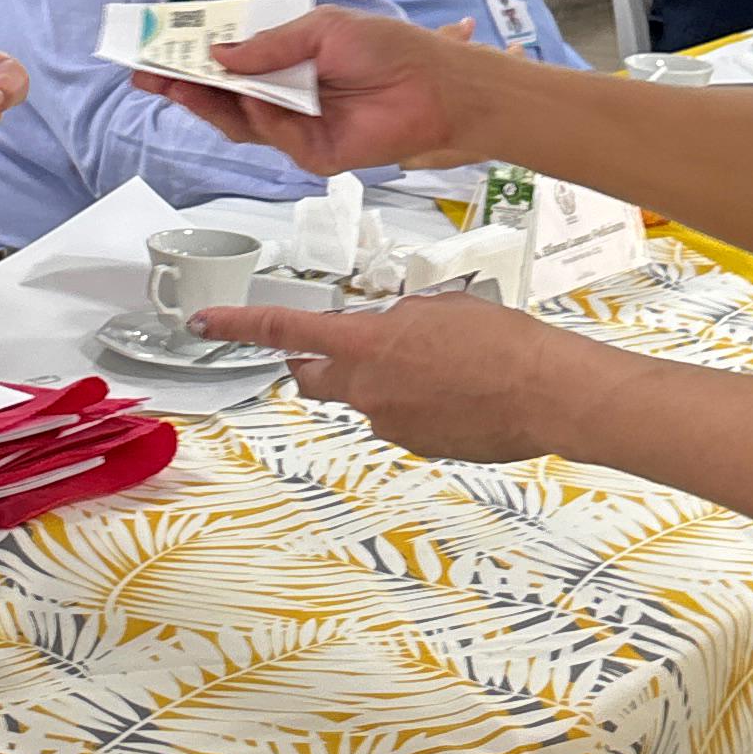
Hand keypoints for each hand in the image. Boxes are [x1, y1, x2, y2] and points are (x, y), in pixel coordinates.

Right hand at [133, 6, 487, 178]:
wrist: (438, 86)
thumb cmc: (389, 49)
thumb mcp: (321, 29)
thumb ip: (268, 46)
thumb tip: (218, 53)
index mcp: (287, 62)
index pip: (229, 65)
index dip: (192, 59)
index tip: (155, 51)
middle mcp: (287, 96)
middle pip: (223, 98)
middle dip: (184, 86)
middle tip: (148, 73)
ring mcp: (298, 127)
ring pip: (239, 122)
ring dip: (207, 103)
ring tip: (178, 83)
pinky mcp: (315, 153)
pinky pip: (276, 138)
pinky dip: (263, 118)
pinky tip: (255, 99)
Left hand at [199, 293, 573, 462]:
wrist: (546, 391)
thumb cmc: (501, 342)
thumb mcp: (439, 307)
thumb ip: (397, 320)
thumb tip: (389, 332)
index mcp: (365, 343)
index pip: (285, 331)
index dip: (239, 325)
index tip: (206, 324)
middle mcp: (366, 389)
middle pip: (315, 378)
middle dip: (317, 364)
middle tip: (345, 350)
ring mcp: (390, 423)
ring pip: (368, 399)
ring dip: (387, 383)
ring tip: (444, 368)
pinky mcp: (418, 447)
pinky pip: (403, 419)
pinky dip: (418, 405)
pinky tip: (458, 394)